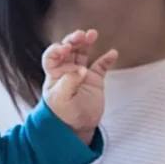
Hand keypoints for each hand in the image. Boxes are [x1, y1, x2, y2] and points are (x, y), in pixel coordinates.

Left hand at [42, 29, 117, 143]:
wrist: (78, 128)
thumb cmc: (64, 115)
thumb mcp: (62, 100)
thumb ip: (69, 83)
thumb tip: (82, 69)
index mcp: (54, 74)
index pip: (52, 56)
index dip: (57, 49)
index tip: (66, 48)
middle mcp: (67, 70)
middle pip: (68, 50)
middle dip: (74, 40)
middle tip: (81, 35)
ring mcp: (81, 73)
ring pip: (83, 53)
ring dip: (86, 43)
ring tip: (92, 34)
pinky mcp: (95, 79)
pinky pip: (101, 65)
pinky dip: (107, 58)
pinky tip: (112, 53)